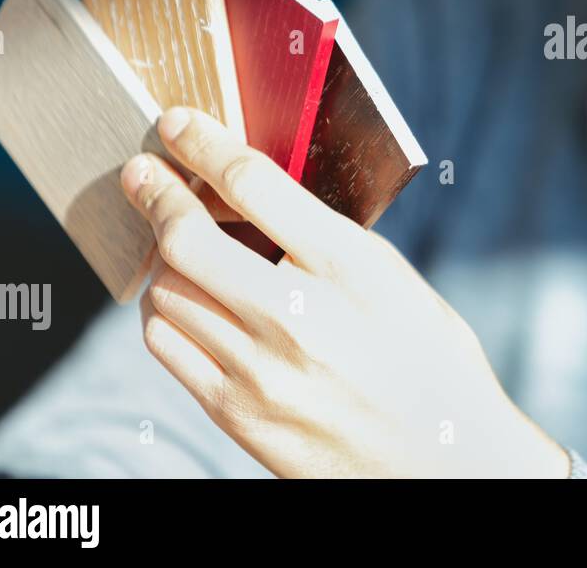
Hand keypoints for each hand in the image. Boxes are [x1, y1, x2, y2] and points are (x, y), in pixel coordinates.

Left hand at [120, 106, 569, 477]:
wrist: (444, 462)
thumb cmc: (432, 362)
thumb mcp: (397, 279)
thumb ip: (327, 237)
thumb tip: (255, 195)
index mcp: (351, 268)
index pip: (254, 184)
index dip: (203, 144)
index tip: (179, 125)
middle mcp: (299, 316)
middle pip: (186, 237)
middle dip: (155, 193)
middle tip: (142, 172)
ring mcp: (260, 370)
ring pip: (165, 291)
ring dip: (160, 256)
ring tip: (175, 244)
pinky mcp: (236, 413)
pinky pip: (167, 345)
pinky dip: (163, 311)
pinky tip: (184, 301)